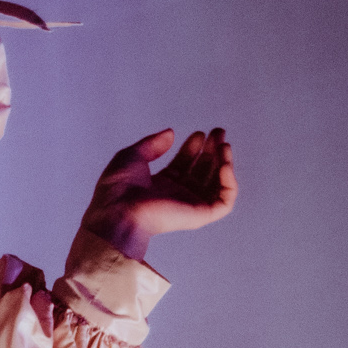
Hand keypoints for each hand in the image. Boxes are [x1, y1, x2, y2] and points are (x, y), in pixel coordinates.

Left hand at [82, 128, 236, 261]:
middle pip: (201, 172)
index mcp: (158, 185)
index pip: (183, 165)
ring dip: (224, 162)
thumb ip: (152, 144)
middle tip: (218, 132)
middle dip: (212, 151)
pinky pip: (224, 201)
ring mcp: (188, 206)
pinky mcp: (199, 216)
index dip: (192, 148)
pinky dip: (229, 182)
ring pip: (216, 184)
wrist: (118, 211)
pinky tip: (224, 164)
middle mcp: (175, 196)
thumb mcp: (131, 156)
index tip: (198, 133)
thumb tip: (171, 133)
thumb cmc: (117, 188)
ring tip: (224, 144)